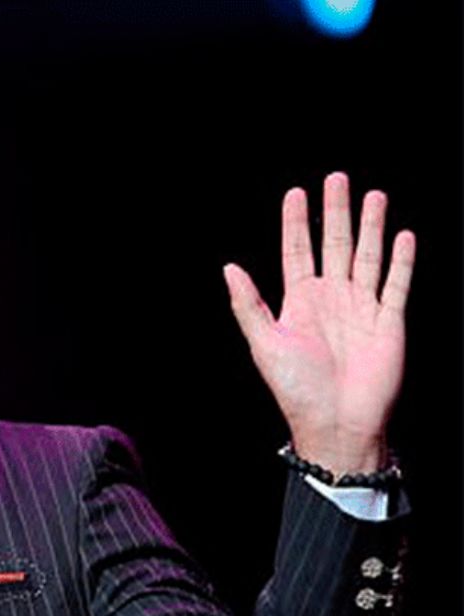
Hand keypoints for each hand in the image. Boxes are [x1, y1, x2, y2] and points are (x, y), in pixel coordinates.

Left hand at [223, 172, 415, 473]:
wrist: (336, 422)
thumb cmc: (295, 388)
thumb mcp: (264, 343)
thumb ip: (248, 304)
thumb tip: (228, 268)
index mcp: (299, 301)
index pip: (298, 251)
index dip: (297, 222)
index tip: (296, 192)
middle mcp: (332, 298)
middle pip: (334, 244)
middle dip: (336, 211)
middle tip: (337, 178)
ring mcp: (361, 308)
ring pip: (367, 256)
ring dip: (370, 226)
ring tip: (373, 195)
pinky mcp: (388, 322)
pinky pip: (396, 285)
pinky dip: (401, 261)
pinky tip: (402, 236)